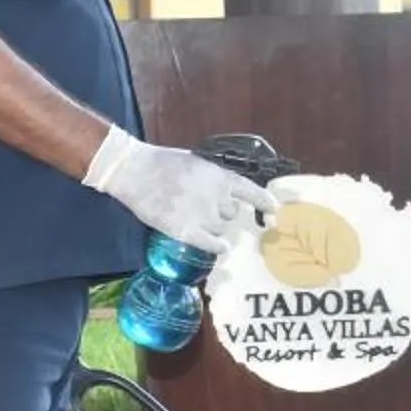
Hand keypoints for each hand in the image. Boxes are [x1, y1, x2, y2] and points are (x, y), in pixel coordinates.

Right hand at [83, 129, 279, 254]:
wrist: (136, 172)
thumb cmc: (162, 163)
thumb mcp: (195, 164)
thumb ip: (212, 180)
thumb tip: (226, 195)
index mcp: (219, 176)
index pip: (249, 191)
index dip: (263, 202)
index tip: (274, 210)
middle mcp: (216, 197)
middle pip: (232, 214)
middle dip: (222, 214)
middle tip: (203, 209)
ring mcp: (202, 215)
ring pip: (221, 229)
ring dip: (214, 227)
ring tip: (194, 219)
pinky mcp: (187, 231)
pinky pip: (212, 244)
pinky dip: (219, 246)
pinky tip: (220, 246)